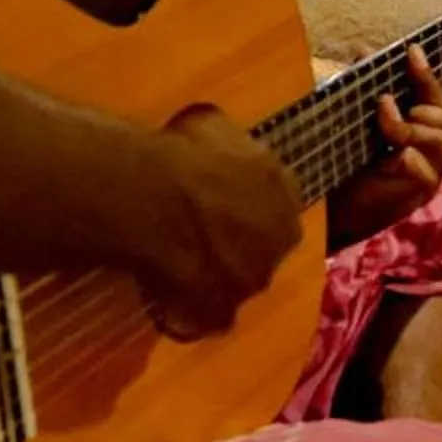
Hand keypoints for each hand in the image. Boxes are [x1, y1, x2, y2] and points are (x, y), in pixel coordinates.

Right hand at [134, 105, 301, 340]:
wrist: (157, 199)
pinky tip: (169, 296)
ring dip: (217, 275)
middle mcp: (279, 239)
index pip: (276, 203)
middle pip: (263, 245)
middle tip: (201, 233)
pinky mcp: (223, 311)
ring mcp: (253, 279)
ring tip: (179, 263)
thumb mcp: (214, 127)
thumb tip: (222, 148)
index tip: (222, 202)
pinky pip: (209, 314)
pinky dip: (193, 310)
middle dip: (239, 242)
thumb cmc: (184, 153)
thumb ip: (231, 148)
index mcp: (284, 192)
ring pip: (238, 280)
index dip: (247, 204)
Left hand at [327, 44, 441, 249]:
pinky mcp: (420, 195)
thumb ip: (367, 89)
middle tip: (388, 104)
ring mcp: (432, 174)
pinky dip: (403, 158)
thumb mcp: (359, 120)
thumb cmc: (349, 162)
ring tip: (385, 128)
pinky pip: (424, 170)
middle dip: (427, 107)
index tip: (411, 52)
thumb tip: (365, 53)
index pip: (440, 98)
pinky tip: (382, 161)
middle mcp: (436, 151)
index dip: (428, 74)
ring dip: (411, 128)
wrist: (333, 208)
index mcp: (425, 128)